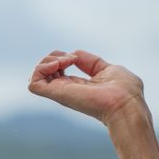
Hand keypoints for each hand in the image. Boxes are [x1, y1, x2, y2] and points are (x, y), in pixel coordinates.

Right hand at [28, 49, 145, 126]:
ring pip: (37, 75)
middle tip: (70, 58)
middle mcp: (67, 90)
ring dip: (46, 61)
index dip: (62, 56)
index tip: (76, 56)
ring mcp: (61, 93)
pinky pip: (33, 83)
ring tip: (64, 61)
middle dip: (53, 56)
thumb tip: (75, 54)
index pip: (58, 70)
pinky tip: (58, 66)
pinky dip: (41, 69)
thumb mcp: (107, 69)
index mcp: (78, 86)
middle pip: (45, 70)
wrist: (125, 103)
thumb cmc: (125, 91)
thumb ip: (91, 63)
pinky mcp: (56, 95)